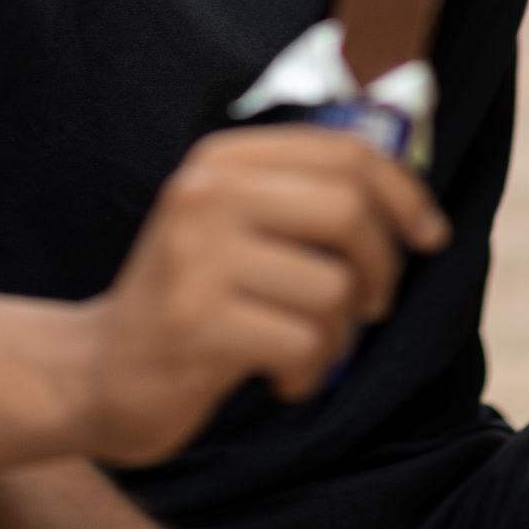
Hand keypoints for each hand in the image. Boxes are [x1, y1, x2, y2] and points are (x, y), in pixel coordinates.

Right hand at [74, 124, 450, 466]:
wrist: (97, 370)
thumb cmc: (193, 299)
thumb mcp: (235, 225)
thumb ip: (303, 199)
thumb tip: (411, 197)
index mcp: (223, 159)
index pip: (344, 152)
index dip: (405, 193)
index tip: (430, 236)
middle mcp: (206, 194)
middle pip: (348, 211)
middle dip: (382, 267)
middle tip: (371, 304)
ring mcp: (197, 257)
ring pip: (333, 289)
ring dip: (339, 334)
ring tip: (305, 347)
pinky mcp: (197, 323)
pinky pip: (306, 344)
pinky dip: (311, 372)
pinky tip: (280, 376)